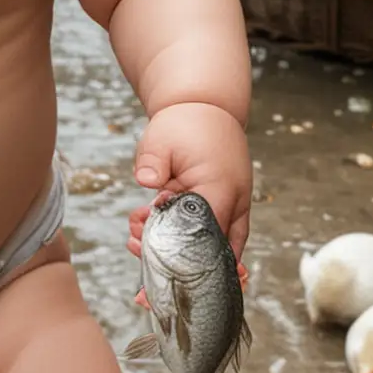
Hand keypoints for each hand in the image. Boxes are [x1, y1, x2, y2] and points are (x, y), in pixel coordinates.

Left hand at [127, 101, 251, 271]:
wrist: (205, 108)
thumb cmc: (184, 124)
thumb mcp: (160, 139)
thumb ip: (152, 162)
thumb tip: (145, 180)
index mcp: (220, 188)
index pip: (204, 236)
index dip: (178, 253)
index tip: (150, 259)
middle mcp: (233, 202)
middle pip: (213, 251)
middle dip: (178, 264)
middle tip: (140, 264)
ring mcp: (233, 206)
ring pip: (215, 248)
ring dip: (181, 254)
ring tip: (139, 241)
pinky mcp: (225, 207)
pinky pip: (211, 235)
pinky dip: (187, 242)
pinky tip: (151, 235)